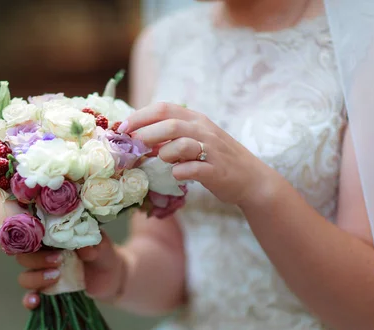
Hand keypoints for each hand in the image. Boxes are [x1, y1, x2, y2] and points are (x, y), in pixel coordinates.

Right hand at [16, 232, 125, 309]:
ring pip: (25, 277)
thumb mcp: (102, 246)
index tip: (50, 242)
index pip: (31, 235)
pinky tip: (36, 301)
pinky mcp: (47, 292)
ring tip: (56, 277)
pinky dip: (29, 300)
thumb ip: (94, 245)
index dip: (34, 238)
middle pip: (24, 256)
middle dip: (37, 260)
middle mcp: (42, 255)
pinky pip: (30, 297)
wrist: (113, 277)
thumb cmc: (103, 254)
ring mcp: (43, 275)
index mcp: (51, 238)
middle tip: (58, 261)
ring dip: (36, 278)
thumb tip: (85, 248)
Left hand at [124, 103, 277, 206]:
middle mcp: (204, 131)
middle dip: (146, 134)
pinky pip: (193, 169)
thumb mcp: (195, 140)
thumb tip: (138, 139)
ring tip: (161, 159)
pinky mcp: (216, 171)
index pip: (164, 108)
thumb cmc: (216, 159)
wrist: (251, 178)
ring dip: (165, 152)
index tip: (122, 128)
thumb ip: (170, 137)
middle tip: (132, 146)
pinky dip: (180, 172)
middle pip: (170, 124)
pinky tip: (177, 175)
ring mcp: (211, 150)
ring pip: (182, 143)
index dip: (140, 116)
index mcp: (196, 120)